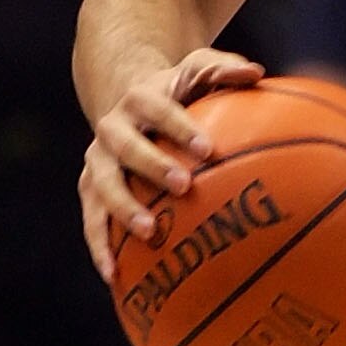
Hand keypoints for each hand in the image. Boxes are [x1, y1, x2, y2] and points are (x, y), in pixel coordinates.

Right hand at [79, 46, 265, 277]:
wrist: (128, 101)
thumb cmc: (178, 90)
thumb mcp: (197, 70)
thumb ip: (223, 69)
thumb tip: (255, 73)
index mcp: (139, 98)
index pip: (159, 108)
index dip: (181, 127)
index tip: (209, 149)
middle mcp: (111, 128)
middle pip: (126, 146)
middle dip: (152, 165)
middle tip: (184, 186)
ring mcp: (96, 160)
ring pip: (102, 186)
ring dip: (122, 210)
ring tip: (150, 233)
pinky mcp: (90, 188)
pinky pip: (91, 220)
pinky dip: (100, 247)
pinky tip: (115, 276)